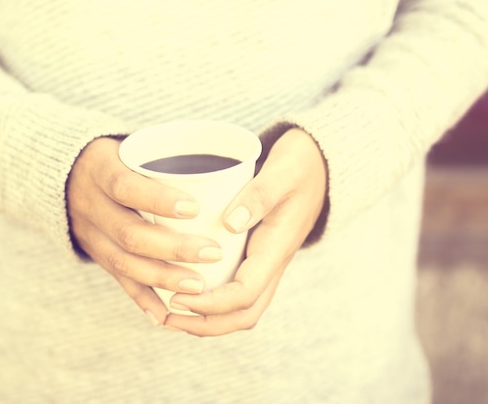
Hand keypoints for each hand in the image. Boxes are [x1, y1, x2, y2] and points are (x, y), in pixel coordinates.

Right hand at [66, 137, 223, 325]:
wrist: (64, 174)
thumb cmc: (117, 156)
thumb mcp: (130, 145)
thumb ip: (164, 156)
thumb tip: (227, 162)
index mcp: (99, 169)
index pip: (125, 186)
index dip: (158, 199)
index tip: (195, 207)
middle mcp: (90, 204)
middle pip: (129, 233)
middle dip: (172, 248)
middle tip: (212, 252)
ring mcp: (90, 233)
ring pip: (123, 263)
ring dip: (162, 278)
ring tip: (199, 285)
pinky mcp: (95, 254)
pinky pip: (117, 280)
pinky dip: (142, 299)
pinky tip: (165, 316)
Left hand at [164, 128, 327, 335]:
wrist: (320, 164)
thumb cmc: (300, 165)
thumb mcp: (282, 172)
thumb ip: (259, 196)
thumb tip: (230, 223)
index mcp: (277, 248)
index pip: (246, 293)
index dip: (211, 304)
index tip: (178, 298)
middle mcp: (272, 264)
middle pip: (244, 313)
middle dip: (206, 324)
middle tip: (167, 317)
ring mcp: (266, 263)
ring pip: (241, 308)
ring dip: (207, 319)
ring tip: (168, 314)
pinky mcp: (257, 257)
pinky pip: (236, 291)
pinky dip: (211, 302)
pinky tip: (183, 290)